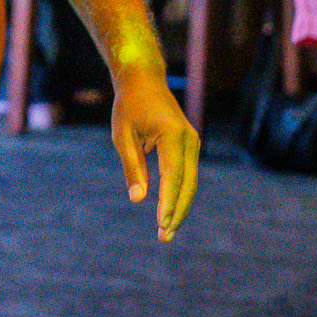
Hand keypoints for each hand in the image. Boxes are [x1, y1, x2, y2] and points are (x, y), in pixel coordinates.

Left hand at [110, 66, 199, 241]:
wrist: (144, 80)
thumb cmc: (129, 106)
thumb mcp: (123, 136)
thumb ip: (133, 167)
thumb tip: (138, 199)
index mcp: (172, 135)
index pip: (173, 176)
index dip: (168, 201)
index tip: (162, 223)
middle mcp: (189, 140)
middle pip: (188, 184)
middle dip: (177, 211)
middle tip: (165, 236)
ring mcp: (193, 143)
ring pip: (191, 182)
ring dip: (180, 206)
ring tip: (167, 230)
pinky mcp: (190, 146)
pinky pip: (187, 175)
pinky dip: (180, 194)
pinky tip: (170, 211)